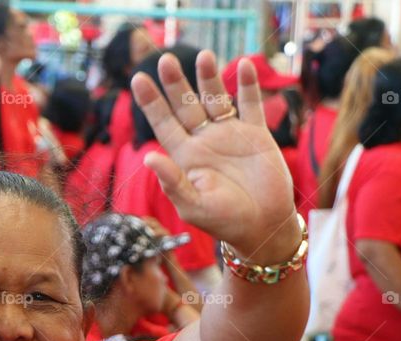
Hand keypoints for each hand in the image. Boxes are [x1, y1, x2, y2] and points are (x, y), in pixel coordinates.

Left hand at [132, 50, 300, 263]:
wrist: (262, 226)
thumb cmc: (223, 221)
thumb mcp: (193, 206)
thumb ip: (172, 182)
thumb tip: (149, 158)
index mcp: (184, 156)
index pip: (163, 123)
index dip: (151, 102)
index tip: (138, 79)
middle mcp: (204, 140)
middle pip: (186, 105)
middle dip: (176, 84)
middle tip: (164, 59)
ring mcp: (230, 135)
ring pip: (216, 99)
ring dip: (209, 78)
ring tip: (203, 55)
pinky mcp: (256, 135)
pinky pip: (251, 105)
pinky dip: (248, 86)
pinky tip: (242, 66)